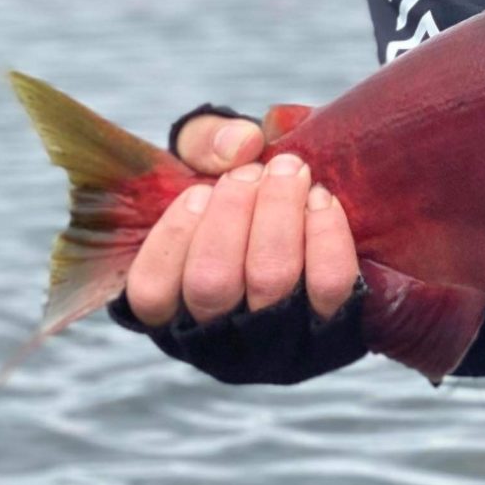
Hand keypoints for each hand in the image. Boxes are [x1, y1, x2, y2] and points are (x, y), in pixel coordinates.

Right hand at [124, 114, 358, 327]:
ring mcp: (275, 342)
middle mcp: (216, 340)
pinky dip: (325, 233)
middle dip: (232, 213)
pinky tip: (321, 199)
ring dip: (278, 212)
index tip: (199, 191)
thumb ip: (206, 142)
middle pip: (212, 284)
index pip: (151, 293)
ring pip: (271, 280)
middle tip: (252, 171)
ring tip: (288, 170)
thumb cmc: (237, 196)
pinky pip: (329, 283)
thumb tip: (240, 144)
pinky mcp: (333, 329)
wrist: (303, 213)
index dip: (174, 236)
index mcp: (169, 310)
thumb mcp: (202, 162)